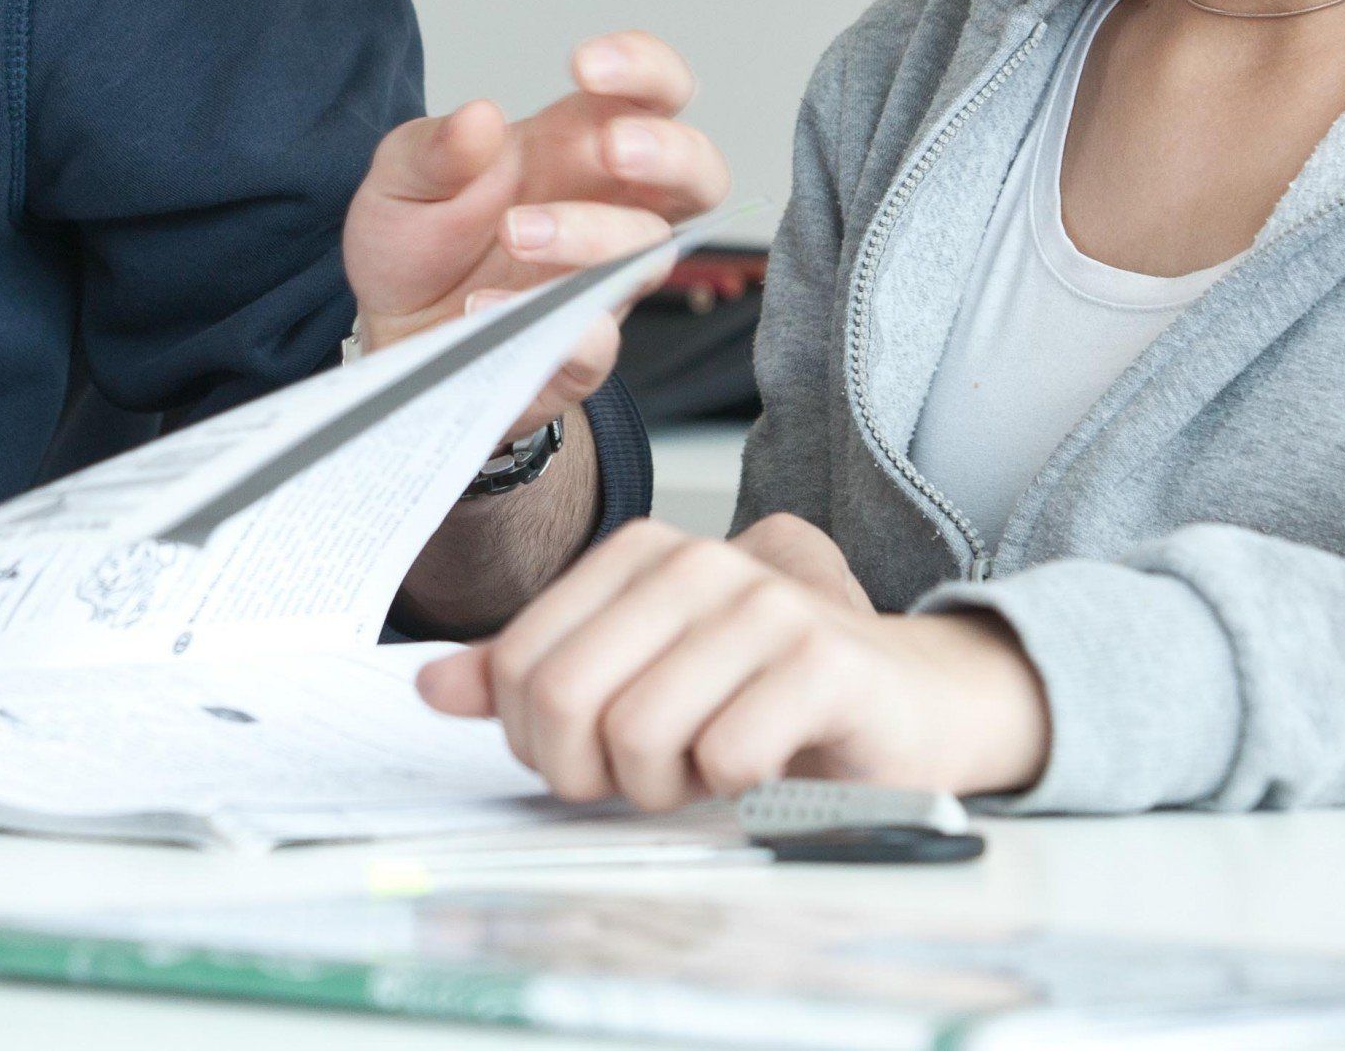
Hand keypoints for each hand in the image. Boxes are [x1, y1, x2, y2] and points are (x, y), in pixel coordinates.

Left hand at [346, 34, 726, 440]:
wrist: (383, 333)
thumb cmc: (414, 244)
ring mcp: (599, 284)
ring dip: (593, 235)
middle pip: (698, 173)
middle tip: (613, 148)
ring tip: (515, 232)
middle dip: (670, 152)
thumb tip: (478, 118)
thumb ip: (434, 148)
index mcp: (573, 147)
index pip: (650, 95)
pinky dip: (557, 325)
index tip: (586, 64)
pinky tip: (489, 309)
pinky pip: (598, 346)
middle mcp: (605, 210)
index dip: (644, 69)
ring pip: (653, 255)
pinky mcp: (575, 356)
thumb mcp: (400, 178)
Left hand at [415, 518, 1049, 807]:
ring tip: (708, 770)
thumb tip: (433, 685)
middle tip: (644, 779)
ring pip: (638, 735)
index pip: (519, 665)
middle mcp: (697, 561)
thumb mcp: (642, 675)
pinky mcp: (823, 659)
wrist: (911, 701)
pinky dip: (733, 790)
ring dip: (665, 790)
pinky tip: (766, 765)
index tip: (588, 758)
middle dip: (590, 774)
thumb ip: (540, 673)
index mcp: (640, 554)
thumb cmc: (768, 695)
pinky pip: (723, 755)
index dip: (536, 742)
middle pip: (564, 700)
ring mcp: (763, 603)